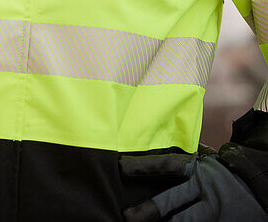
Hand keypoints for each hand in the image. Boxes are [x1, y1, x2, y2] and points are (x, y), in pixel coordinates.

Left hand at [121, 150, 265, 219]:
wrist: (259, 190)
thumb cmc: (224, 175)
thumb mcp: (206, 162)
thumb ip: (184, 164)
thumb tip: (152, 158)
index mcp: (197, 169)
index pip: (165, 165)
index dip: (142, 166)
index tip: (120, 167)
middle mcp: (203, 190)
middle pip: (170, 201)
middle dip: (147, 211)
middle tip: (127, 217)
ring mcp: (212, 212)